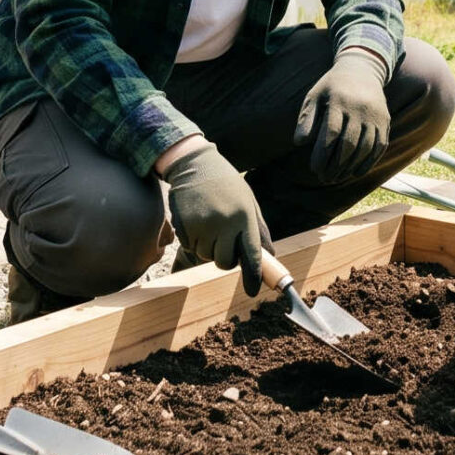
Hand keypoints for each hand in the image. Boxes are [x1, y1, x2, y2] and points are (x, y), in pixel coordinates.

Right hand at [163, 142, 269, 296]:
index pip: (252, 253)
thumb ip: (258, 229)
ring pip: (206, 256)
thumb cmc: (225, 184)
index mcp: (244, 216)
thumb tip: (270, 254)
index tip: (254, 291)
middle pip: (225, 262)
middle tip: (222, 239)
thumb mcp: (248, 201)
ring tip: (209, 221)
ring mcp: (203, 225)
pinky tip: (196, 219)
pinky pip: (191, 247)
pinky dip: (194, 240)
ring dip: (207, 246)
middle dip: (224, 257)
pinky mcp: (184, 226)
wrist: (194, 164)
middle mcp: (224, 223)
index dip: (254, 275)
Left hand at [297, 50, 391, 181]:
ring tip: (337, 178)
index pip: (331, 133)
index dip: (322, 154)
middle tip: (324, 178)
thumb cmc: (332, 87)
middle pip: (348, 144)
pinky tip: (356, 172)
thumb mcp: (315, 95)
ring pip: (365, 148)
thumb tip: (299, 142)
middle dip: (335, 165)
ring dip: (350, 167)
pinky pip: (379, 146)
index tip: (314, 168)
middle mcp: (359, 108)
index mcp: (339, 100)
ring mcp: (375, 116)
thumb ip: (306, 118)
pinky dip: (368, 162)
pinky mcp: (385, 121)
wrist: (363, 69)